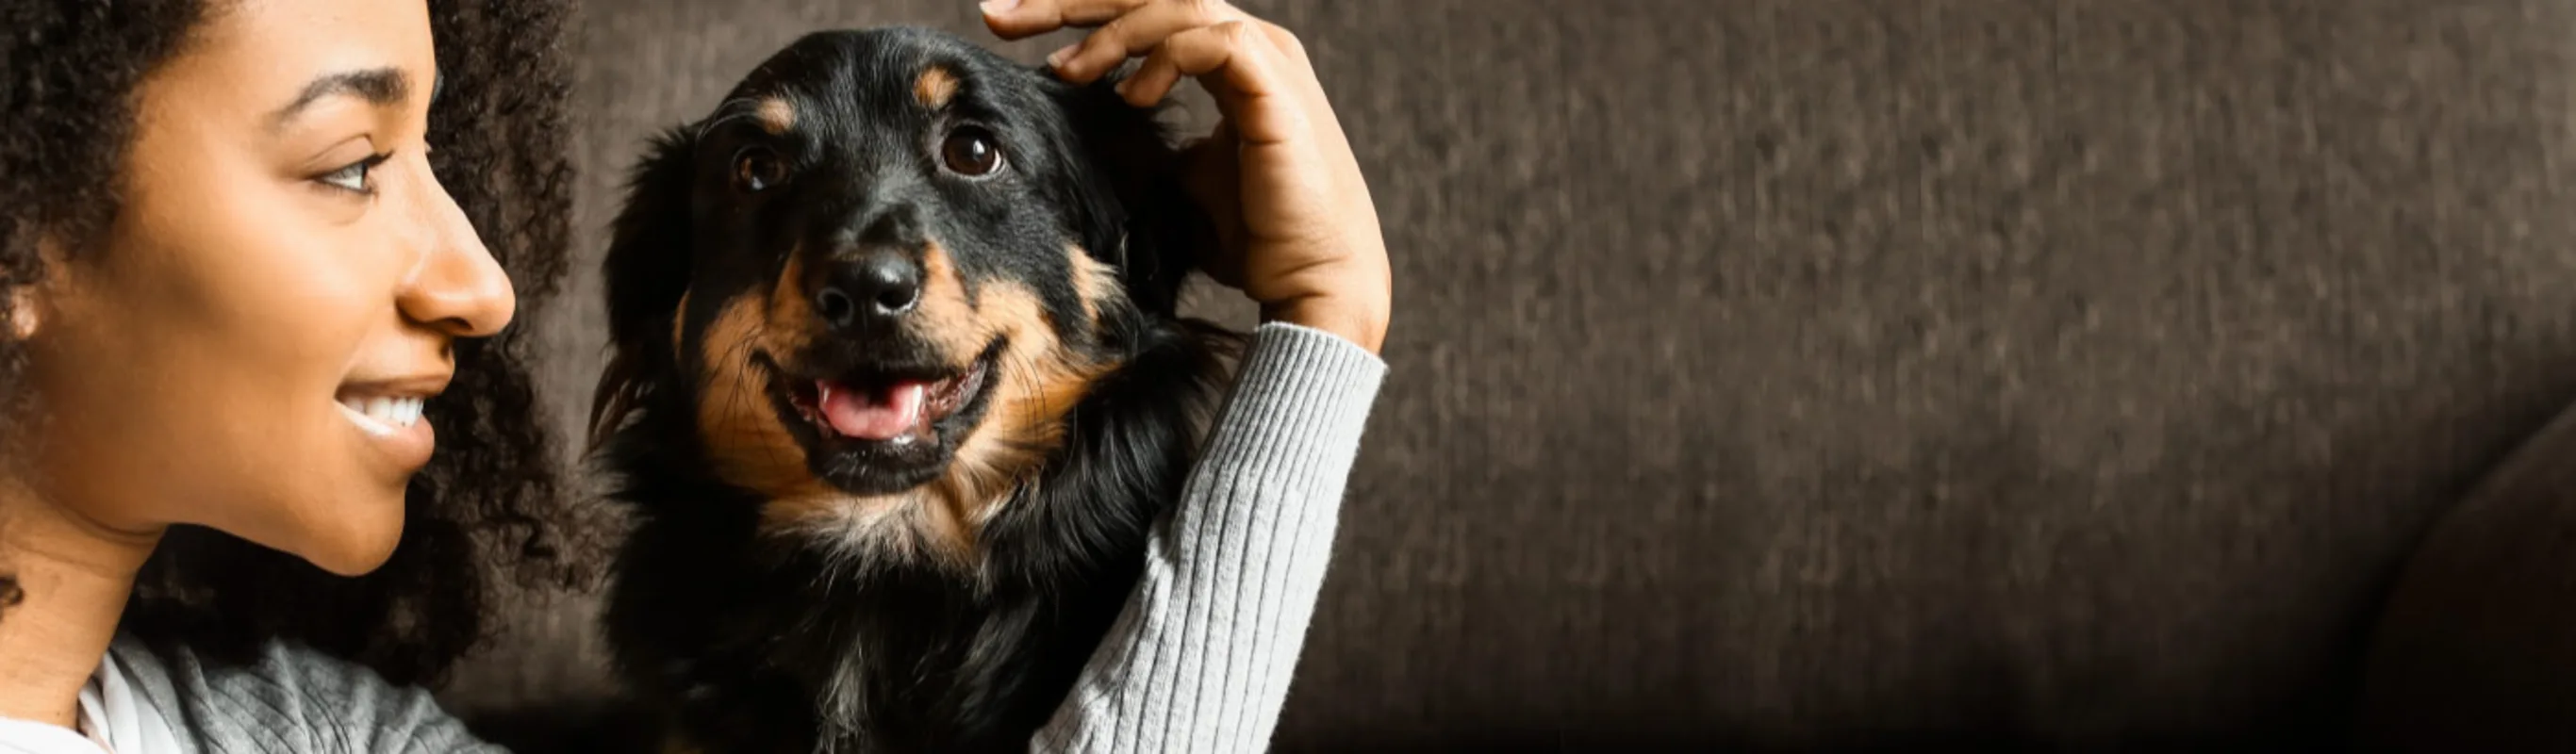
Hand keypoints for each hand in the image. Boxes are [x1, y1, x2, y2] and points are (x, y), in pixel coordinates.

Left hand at [981, 0, 1391, 353]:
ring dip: (1109, 30)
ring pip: (1175, 3)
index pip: (1144, 12)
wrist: (1314, 280)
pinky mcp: (1274, 84)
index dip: (1075, 12)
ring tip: (1066, 70)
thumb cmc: (1254, 239)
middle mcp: (1249, 46)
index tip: (1005, 25)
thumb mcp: (1178, 179)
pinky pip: (1210, 40)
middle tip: (998, 14)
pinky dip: (1161, 57)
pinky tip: (1130, 95)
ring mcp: (1267, 59)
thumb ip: (1139, 139)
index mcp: (1228, 61)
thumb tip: (1075, 128)